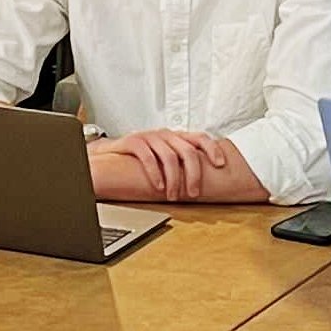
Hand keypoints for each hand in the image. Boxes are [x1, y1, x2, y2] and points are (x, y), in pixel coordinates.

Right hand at [106, 129, 231, 201]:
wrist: (110, 151)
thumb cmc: (141, 157)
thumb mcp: (164, 156)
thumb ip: (181, 162)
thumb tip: (204, 182)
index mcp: (176, 136)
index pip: (200, 137)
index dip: (212, 149)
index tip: (220, 164)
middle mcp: (165, 134)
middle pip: (187, 152)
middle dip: (193, 175)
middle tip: (193, 194)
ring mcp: (150, 136)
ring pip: (169, 157)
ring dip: (174, 179)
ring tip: (173, 196)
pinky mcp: (134, 141)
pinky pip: (148, 157)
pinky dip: (155, 173)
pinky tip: (158, 186)